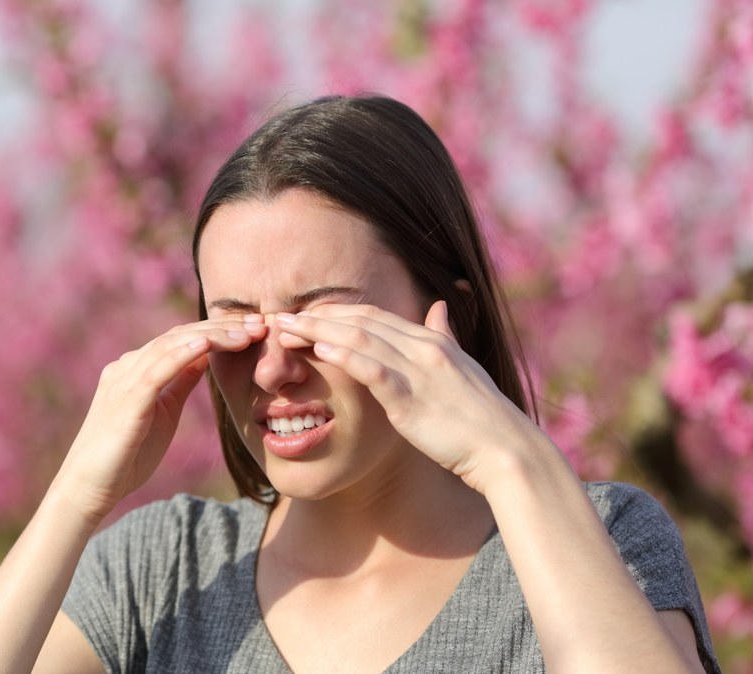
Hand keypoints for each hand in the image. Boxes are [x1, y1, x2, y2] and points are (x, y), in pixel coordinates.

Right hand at [54, 315, 267, 522]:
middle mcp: (127, 368)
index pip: (181, 340)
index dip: (218, 332)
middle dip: (221, 328)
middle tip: (260, 323)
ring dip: (211, 337)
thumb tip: (205, 357)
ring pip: (170, 347)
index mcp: (136, 370)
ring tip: (244, 333)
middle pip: (179, 336)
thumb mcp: (163, 412)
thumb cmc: (126, 456)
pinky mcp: (125, 402)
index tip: (254, 330)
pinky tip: (206, 346)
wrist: (89, 487)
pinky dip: (181, 355)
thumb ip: (179, 383)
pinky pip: (155, 371)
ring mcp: (123, 382)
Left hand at [274, 301, 546, 492]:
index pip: (374, 316)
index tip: (304, 314)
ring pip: (360, 338)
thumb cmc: (481, 417)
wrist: (505, 450)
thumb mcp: (462, 368)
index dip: (336, 312)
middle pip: (360, 320)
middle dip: (317, 316)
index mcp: (431, 341)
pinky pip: (372, 369)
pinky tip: (318, 348)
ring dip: (318, 329)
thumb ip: (445, 336)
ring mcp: (418, 370)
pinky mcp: (411, 397)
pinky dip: (344, 355)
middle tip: (280, 317)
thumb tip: (439, 305)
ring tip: (285, 329)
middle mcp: (423, 347)